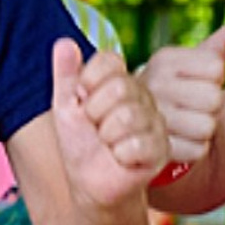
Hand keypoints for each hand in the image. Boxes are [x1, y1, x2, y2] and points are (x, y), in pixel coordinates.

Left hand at [51, 39, 168, 206]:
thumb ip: (65, 74)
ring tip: (109, 144)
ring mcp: (155, 123)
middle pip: (120, 88)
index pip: (109, 61)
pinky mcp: (161, 149)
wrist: (89, 183)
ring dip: (106, 136)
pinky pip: (135, 144)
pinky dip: (119, 155)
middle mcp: (143, 98)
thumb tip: (63, 42)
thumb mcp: (66, 106)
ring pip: (127, 117)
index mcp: (122, 82)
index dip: (88, 83)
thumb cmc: (80, 143)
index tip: (84, 102)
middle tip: (96, 129)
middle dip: (95, 113)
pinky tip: (122, 159)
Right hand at [142, 13, 224, 173]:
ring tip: (185, 123)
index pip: (216, 68)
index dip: (214, 78)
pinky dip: (194, 148)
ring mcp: (149, 118)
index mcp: (164, 59)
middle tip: (191, 105)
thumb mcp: (198, 59)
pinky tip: (179, 140)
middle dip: (210, 105)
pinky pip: (197, 150)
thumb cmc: (178, 86)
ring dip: (203, 128)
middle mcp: (152, 85)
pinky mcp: (152, 148)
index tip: (196, 81)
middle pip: (214, 99)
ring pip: (207, 127)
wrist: (136, 121)